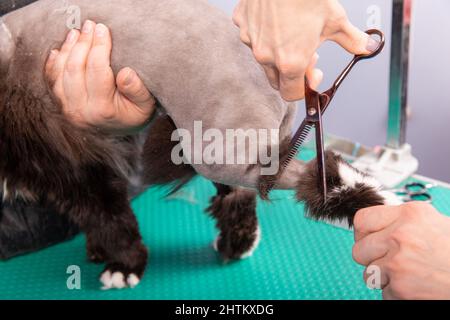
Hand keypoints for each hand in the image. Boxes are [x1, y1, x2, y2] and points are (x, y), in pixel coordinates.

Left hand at [45, 20, 155, 133]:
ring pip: (61, 73)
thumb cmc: (136, 114)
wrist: (123, 130)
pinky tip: (60, 49)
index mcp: (103, 110)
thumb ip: (138, 90)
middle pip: (75, 69)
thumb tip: (125, 73)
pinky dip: (55, 63)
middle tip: (90, 26)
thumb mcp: (146, 105)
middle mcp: (81, 112)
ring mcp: (69, 110)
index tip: (103, 29)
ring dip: (67, 50)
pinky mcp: (62, 107)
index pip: (97, 70)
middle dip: (82, 44)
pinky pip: (53, 81)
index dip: (99, 46)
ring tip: (77, 33)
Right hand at [233, 0, 378, 100]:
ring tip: (292, 34)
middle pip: (277, 80)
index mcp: (291, 63)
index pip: (292, 94)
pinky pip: (252, 37)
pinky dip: (264, 34)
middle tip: (307, 53)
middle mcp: (267, 57)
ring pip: (264, 59)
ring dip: (278, 54)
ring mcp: (251, 41)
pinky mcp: (242, 25)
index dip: (304, 89)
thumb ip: (352, 41)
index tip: (312, 78)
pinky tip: (276, 20)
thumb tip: (367, 48)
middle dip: (292, 72)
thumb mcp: (335, 20)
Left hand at [353, 202, 449, 299]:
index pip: (361, 220)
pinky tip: (416, 285)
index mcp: (409, 214)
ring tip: (408, 273)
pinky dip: (396, 292)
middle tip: (388, 260)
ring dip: (384, 277)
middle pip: (359, 250)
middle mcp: (401, 236)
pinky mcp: (401, 288)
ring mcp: (399, 263)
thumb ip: (401, 221)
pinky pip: (383, 292)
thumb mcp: (432, 223)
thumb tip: (374, 225)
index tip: (369, 239)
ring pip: (369, 273)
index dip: (364, 233)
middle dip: (371, 257)